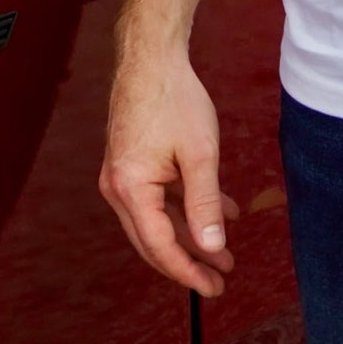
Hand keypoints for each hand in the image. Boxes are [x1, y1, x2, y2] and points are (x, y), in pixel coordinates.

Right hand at [100, 49, 240, 297]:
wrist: (152, 57)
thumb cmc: (173, 98)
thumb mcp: (200, 153)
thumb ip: (206, 202)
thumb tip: (212, 247)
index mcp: (130, 189)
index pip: (160, 246)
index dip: (188, 270)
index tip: (214, 286)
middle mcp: (118, 188)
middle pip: (155, 239)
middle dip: (190, 259)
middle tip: (221, 276)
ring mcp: (122, 176)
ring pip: (158, 219)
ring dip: (191, 233)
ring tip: (224, 250)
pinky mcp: (132, 163)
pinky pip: (159, 197)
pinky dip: (186, 206)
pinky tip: (219, 210)